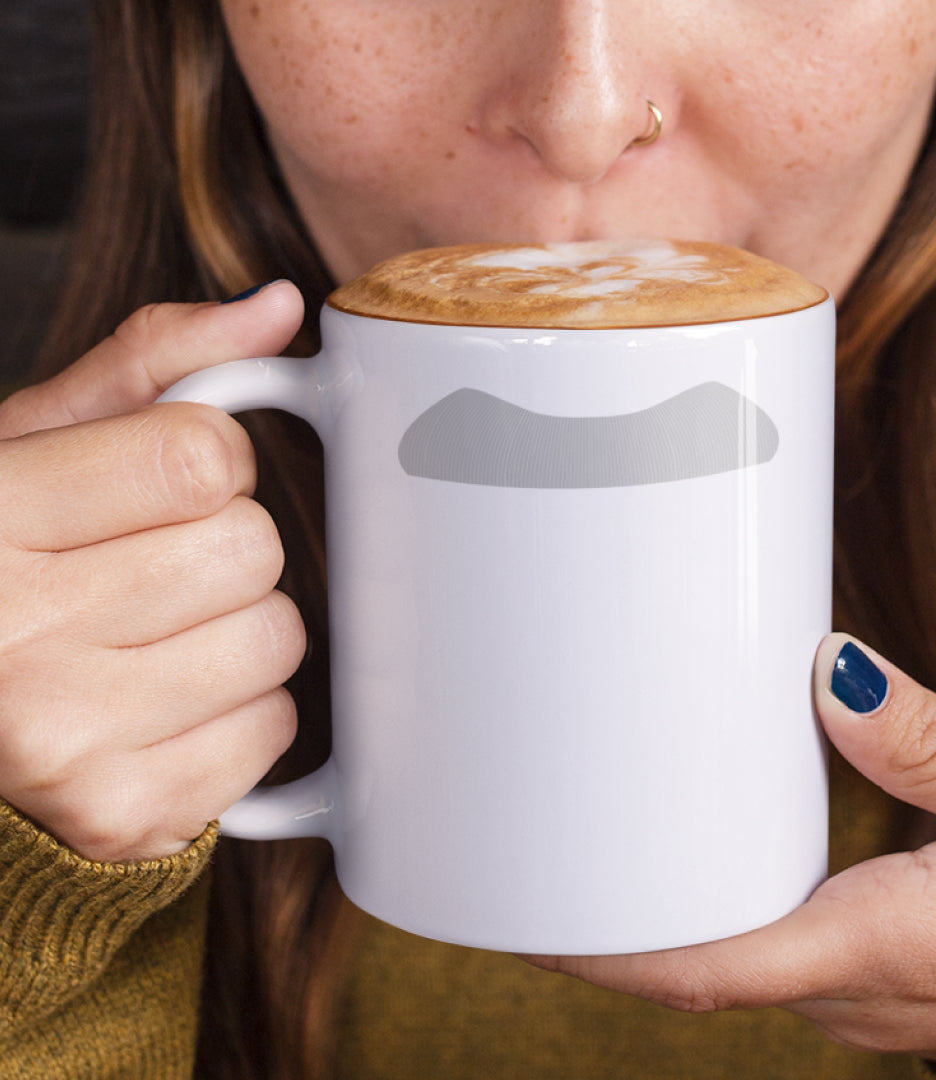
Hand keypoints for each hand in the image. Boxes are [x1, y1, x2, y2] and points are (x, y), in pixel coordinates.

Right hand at [0, 282, 307, 860]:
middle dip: (227, 545)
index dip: (208, 461)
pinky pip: (273, 731)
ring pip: (277, 640)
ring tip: (157, 637)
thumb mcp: (31, 445)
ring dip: (242, 627)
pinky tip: (168, 703)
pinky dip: (244, 711)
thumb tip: (280, 307)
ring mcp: (68, 742)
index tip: (163, 484)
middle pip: (251, 549)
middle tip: (151, 568)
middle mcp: (15, 634)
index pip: (203, 458)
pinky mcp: (124, 817)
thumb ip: (152, 365)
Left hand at [531, 633, 935, 1070]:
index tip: (529, 916)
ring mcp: (870, 999)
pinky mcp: (882, 981)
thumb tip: (832, 677)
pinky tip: (703, 859)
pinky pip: (776, 950)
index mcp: (890, 945)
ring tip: (600, 837)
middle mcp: (863, 992)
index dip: (610, 950)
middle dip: (614, 921)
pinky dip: (723, 912)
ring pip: (736, 961)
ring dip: (665, 914)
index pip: (713, 969)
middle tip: (537, 839)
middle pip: (704, 965)